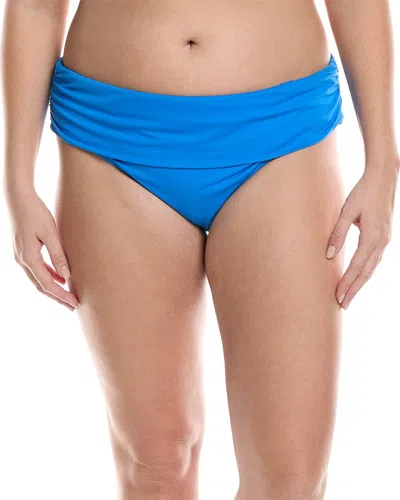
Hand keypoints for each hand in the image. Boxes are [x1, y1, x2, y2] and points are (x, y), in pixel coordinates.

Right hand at [4, 185, 78, 310]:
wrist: (18, 197)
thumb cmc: (36, 212)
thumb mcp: (50, 233)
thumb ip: (58, 255)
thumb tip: (66, 276)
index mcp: (29, 258)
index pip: (47, 284)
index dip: (61, 295)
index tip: (74, 303)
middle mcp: (22, 260)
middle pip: (41, 286)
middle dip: (58, 297)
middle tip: (73, 306)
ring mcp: (21, 256)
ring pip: (38, 279)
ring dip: (53, 288)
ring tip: (69, 296)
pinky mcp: (24, 250)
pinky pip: (37, 269)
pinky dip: (49, 276)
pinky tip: (61, 278)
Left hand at [325, 161, 398, 309]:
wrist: (384, 177)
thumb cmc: (363, 192)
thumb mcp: (346, 211)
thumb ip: (337, 234)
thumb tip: (328, 256)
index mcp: (372, 237)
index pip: (356, 267)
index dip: (347, 283)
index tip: (338, 297)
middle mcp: (382, 242)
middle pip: (366, 273)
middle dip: (354, 289)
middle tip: (342, 304)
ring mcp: (385, 239)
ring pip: (372, 268)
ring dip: (360, 282)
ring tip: (349, 295)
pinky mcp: (384, 236)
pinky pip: (375, 259)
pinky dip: (366, 271)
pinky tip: (358, 277)